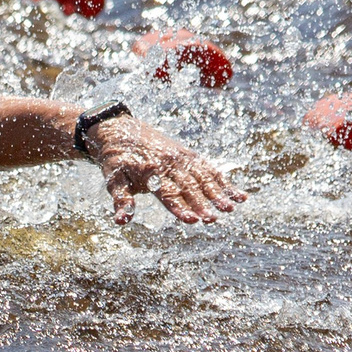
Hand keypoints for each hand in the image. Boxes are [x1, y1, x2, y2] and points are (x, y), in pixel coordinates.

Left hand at [89, 116, 245, 226]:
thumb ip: (121, 200)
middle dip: (202, 204)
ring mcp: (181, 158)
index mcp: (150, 172)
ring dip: (218, 193)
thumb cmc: (116, 161)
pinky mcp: (188, 155)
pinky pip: (209, 169)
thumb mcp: (113, 180)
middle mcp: (169, 164)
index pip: (167, 193)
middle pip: (188, 187)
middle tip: (214, 219)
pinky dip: (224, 182)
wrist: (119, 130)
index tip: (192, 220)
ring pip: (203, 177)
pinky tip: (239, 195)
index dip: (179, 208)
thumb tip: (122, 221)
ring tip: (231, 208)